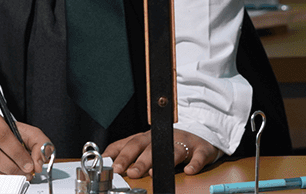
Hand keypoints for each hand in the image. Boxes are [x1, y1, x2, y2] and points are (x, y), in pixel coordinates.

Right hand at [0, 108, 48, 180]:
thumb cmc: (2, 131)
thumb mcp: (22, 129)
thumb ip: (37, 141)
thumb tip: (39, 160)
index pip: (2, 135)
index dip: (17, 153)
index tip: (28, 165)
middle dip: (10, 167)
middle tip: (22, 174)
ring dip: (1, 176)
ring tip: (14, 177)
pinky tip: (0, 178)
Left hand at [104, 127, 219, 176]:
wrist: (200, 132)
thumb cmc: (168, 142)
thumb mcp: (146, 144)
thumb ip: (126, 150)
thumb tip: (104, 159)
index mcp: (148, 137)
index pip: (131, 143)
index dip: (121, 154)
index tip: (111, 166)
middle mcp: (164, 137)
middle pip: (148, 147)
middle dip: (137, 159)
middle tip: (128, 172)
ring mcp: (183, 142)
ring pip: (171, 150)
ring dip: (161, 161)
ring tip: (151, 173)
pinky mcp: (200, 148)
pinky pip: (199, 155)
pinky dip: (195, 163)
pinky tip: (189, 171)